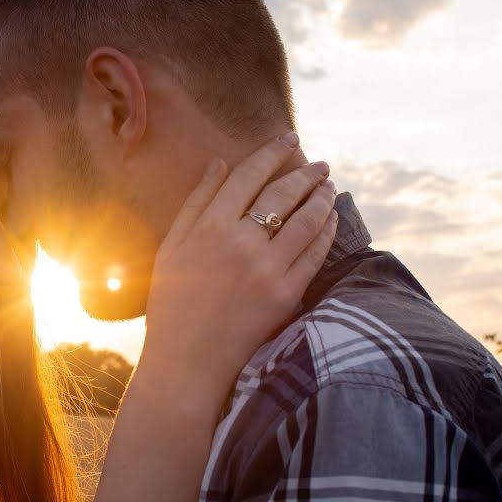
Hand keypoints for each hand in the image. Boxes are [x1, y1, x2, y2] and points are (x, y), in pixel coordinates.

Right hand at [142, 134, 337, 408]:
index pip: (248, 176)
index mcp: (209, 227)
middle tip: (320, 164)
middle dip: (305, 172)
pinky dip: (327, 230)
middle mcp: (240, 242)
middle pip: (282, 193)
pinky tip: (330, 219)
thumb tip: (219, 164)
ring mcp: (266, 269)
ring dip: (322, 197)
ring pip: (306, 219)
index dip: (272, 153)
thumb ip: (196, 203)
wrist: (186, 361)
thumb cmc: (172, 304)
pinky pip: (315, 254)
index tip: (289, 140)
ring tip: (329, 186)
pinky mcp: (285, 295)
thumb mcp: (171, 247)